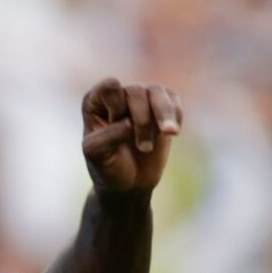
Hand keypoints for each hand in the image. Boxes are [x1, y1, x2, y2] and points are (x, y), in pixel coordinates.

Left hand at [82, 78, 182, 194]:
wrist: (129, 184)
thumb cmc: (107, 167)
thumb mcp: (97, 154)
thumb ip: (109, 135)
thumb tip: (131, 122)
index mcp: (95, 102)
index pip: (109, 88)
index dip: (117, 108)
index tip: (115, 124)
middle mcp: (118, 95)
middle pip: (135, 92)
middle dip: (142, 121)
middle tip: (143, 149)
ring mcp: (141, 99)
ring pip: (157, 92)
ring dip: (163, 114)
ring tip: (171, 134)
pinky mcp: (160, 107)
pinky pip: (173, 98)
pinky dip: (176, 113)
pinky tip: (174, 132)